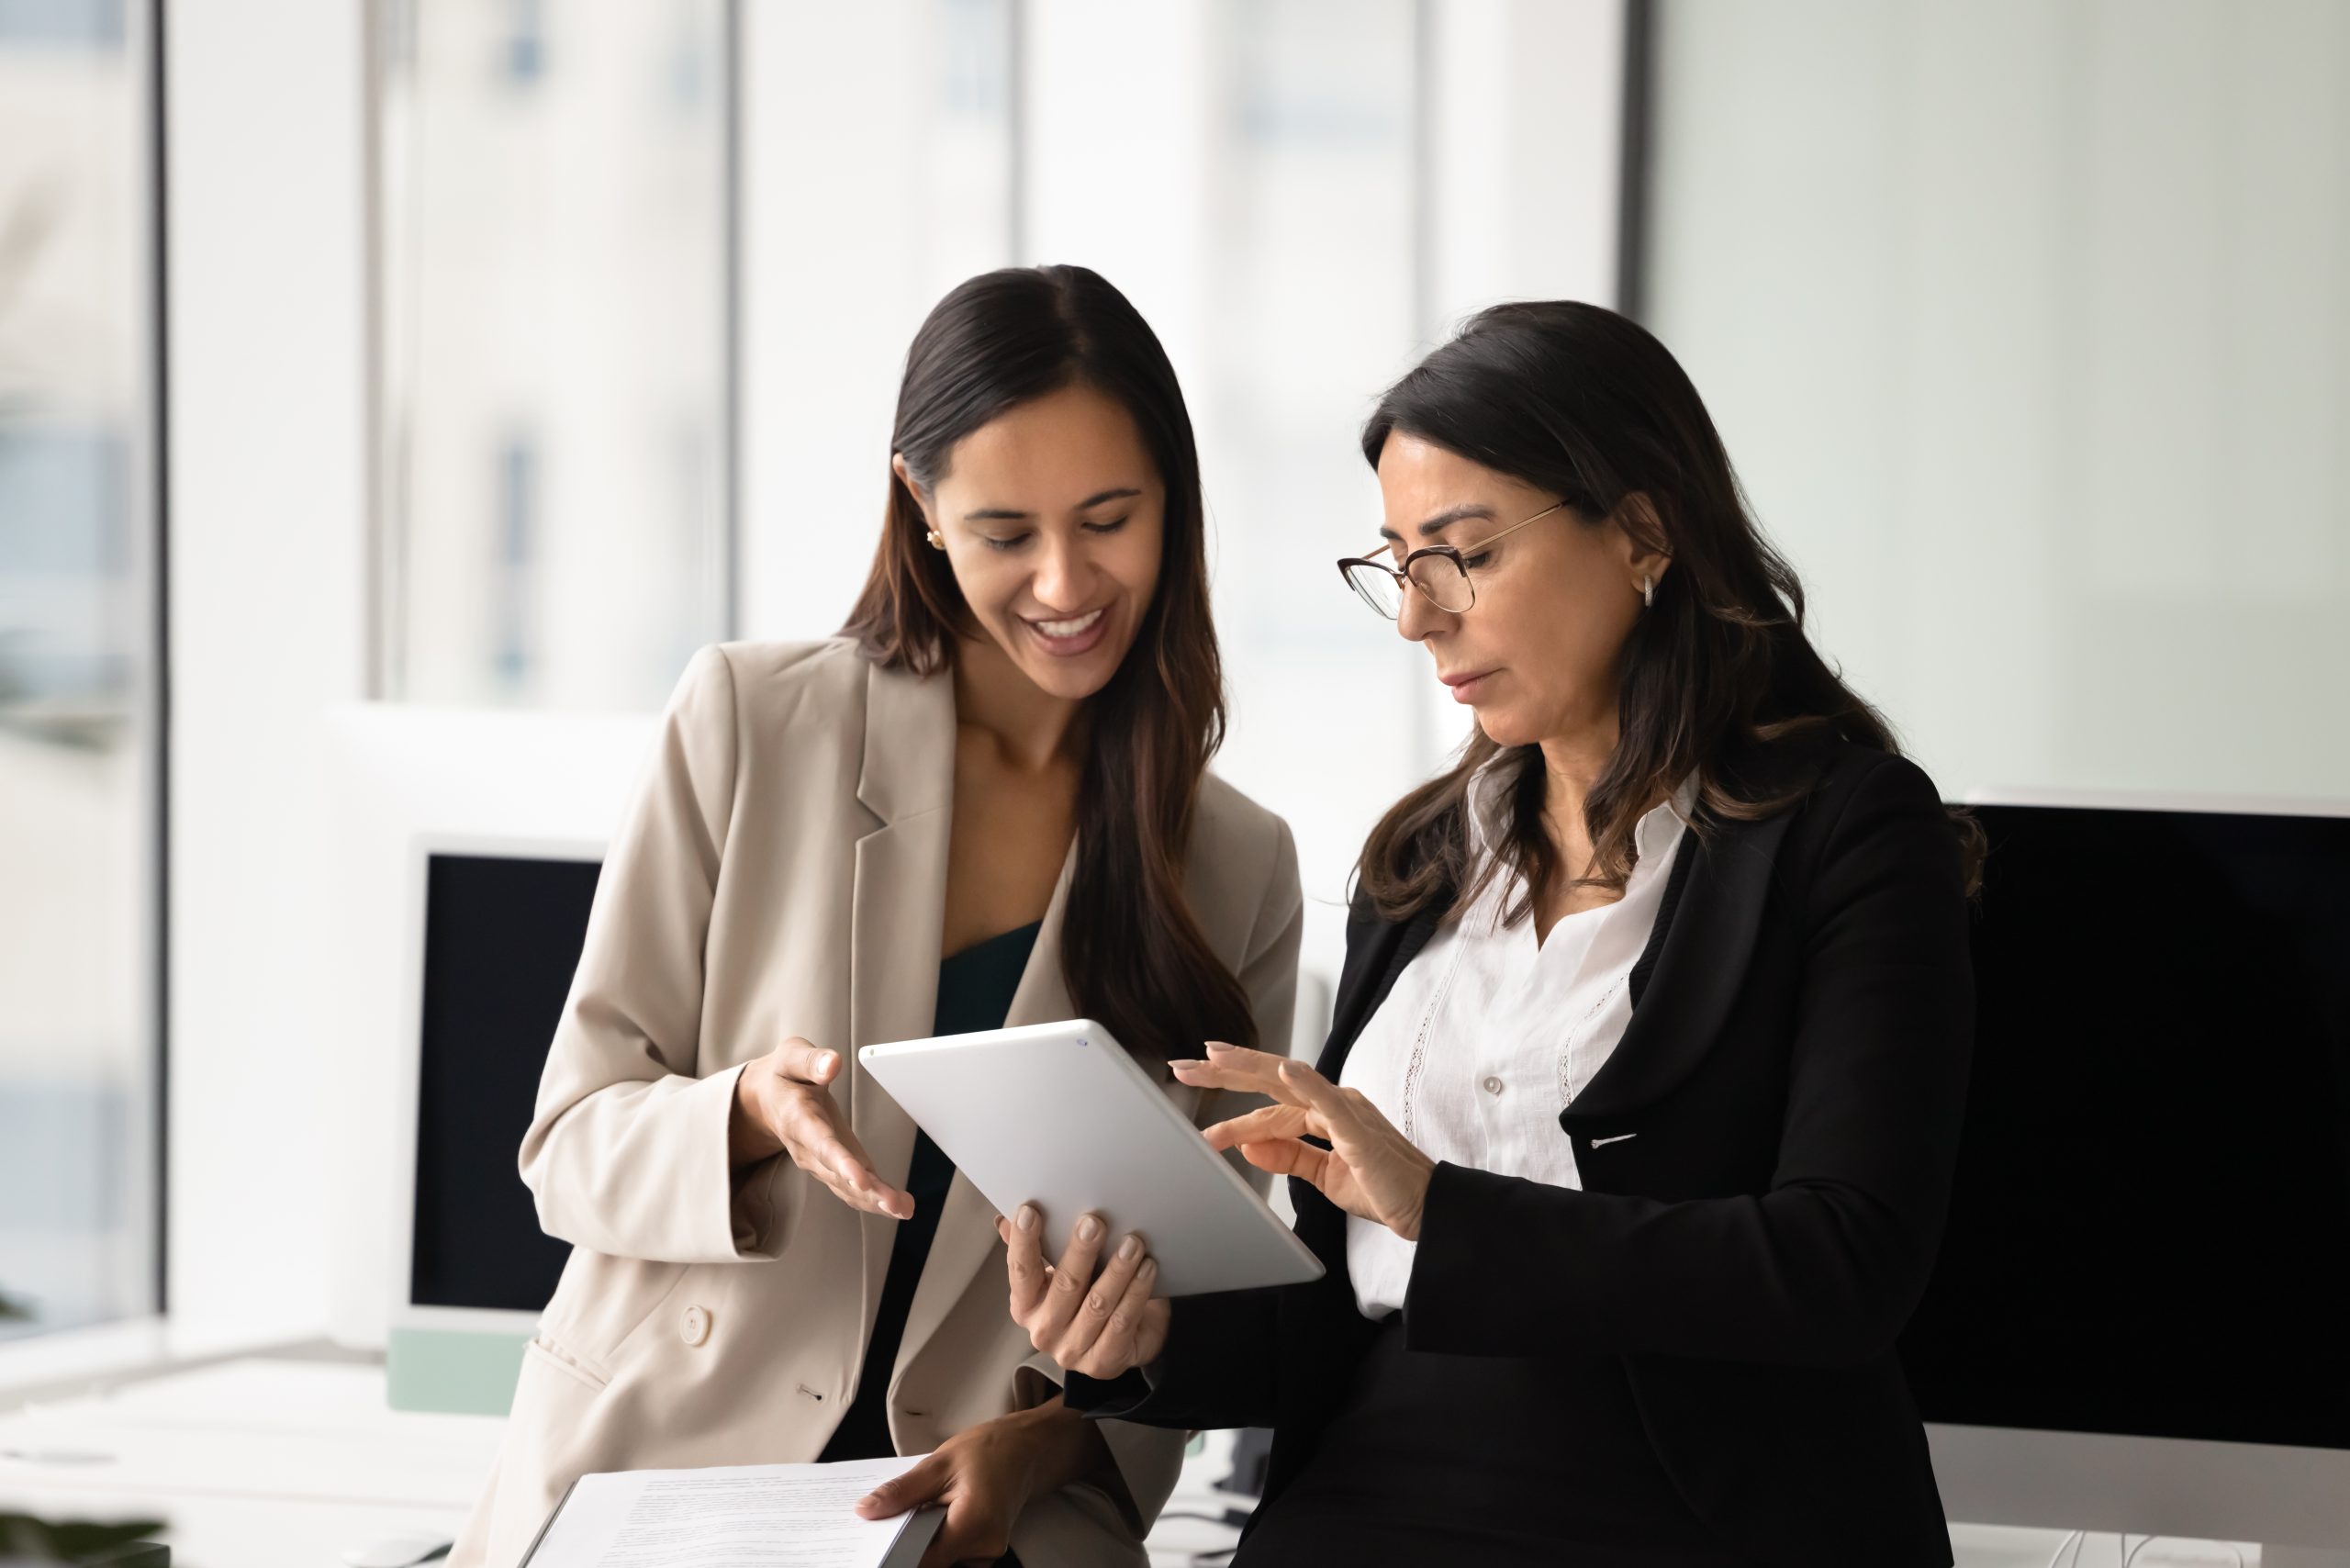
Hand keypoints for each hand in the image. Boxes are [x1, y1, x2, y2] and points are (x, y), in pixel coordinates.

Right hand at [728, 1036, 912, 1218]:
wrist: (767, 1098)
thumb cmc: (785, 1075)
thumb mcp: (792, 1057)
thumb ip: (811, 1061)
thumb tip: (833, 1064)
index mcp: (798, 1118)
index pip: (820, 1143)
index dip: (840, 1161)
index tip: (860, 1178)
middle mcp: (807, 1147)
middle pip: (837, 1174)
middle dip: (865, 1191)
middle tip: (893, 1205)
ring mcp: (819, 1161)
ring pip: (846, 1187)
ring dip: (874, 1201)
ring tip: (903, 1209)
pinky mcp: (833, 1166)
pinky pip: (852, 1188)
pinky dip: (875, 1199)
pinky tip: (900, 1206)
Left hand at [852, 1403, 1104, 1566]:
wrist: (1029, 1448)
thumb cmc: (990, 1449)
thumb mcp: (940, 1463)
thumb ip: (902, 1491)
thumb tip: (866, 1512)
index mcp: (973, 1527)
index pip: (923, 1561)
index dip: (895, 1555)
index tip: (872, 1545)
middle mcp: (984, 1549)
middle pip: (930, 1562)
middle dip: (904, 1547)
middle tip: (882, 1525)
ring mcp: (986, 1553)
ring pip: (940, 1559)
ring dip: (919, 1543)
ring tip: (906, 1515)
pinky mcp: (983, 1550)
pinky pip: (950, 1554)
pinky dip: (933, 1541)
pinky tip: (923, 1519)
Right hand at [1000, 1204, 1167, 1379]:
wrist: (1124, 1340)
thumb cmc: (1087, 1295)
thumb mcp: (1060, 1272)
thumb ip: (1036, 1249)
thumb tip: (1005, 1219)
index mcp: (1025, 1305)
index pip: (1020, 1271)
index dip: (1023, 1241)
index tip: (1030, 1211)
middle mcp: (1043, 1331)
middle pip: (1065, 1286)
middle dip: (1081, 1251)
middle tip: (1095, 1222)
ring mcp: (1072, 1351)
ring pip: (1098, 1305)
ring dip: (1117, 1271)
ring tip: (1133, 1243)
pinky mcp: (1103, 1363)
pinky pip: (1122, 1323)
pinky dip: (1136, 1293)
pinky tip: (1147, 1269)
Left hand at [1172, 1042, 1435, 1239]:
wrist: (1424, 1208)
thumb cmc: (1382, 1188)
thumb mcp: (1323, 1175)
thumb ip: (1289, 1156)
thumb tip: (1249, 1145)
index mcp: (1323, 1112)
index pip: (1266, 1102)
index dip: (1229, 1096)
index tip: (1195, 1083)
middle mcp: (1332, 1102)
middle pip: (1269, 1080)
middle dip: (1224, 1072)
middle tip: (1183, 1065)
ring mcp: (1346, 1109)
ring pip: (1288, 1083)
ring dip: (1249, 1070)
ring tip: (1213, 1059)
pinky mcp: (1359, 1127)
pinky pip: (1328, 1100)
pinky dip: (1305, 1082)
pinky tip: (1282, 1069)